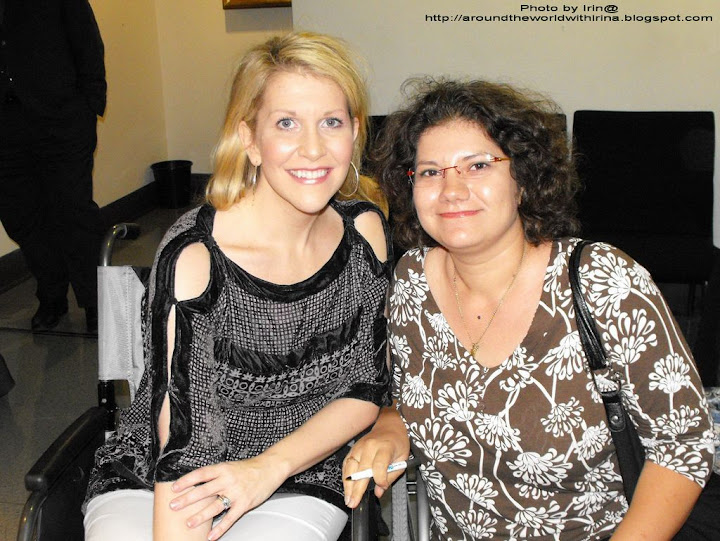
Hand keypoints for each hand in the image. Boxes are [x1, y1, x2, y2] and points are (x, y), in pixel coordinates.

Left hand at [169, 456, 286, 539]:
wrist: (270, 468)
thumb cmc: (248, 468)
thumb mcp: (229, 466)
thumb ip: (215, 475)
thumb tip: (196, 482)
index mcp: (222, 469)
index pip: (201, 474)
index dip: (187, 481)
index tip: (174, 488)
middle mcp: (228, 480)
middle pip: (204, 491)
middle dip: (187, 499)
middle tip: (174, 506)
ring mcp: (236, 492)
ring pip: (215, 506)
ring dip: (200, 516)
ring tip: (189, 523)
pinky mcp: (244, 504)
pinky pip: (230, 518)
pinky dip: (220, 528)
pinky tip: (211, 536)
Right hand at [342, 407, 409, 507]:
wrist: (389, 426)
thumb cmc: (397, 442)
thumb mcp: (402, 459)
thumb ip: (392, 476)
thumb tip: (379, 490)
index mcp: (385, 447)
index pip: (379, 465)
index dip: (380, 478)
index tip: (381, 486)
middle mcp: (369, 446)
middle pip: (361, 469)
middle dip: (357, 488)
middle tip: (354, 502)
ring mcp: (359, 447)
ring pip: (350, 467)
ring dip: (347, 485)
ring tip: (348, 498)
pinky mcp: (353, 449)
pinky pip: (346, 464)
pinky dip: (345, 476)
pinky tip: (346, 487)